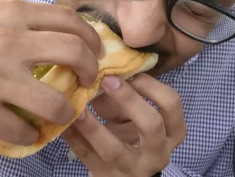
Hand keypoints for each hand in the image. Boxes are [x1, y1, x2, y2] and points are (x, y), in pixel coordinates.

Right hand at [0, 0, 102, 145]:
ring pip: (56, 102)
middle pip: (75, 53)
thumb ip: (25, 25)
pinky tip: (27, 132)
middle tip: (88, 83)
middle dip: (91, 72)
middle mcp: (8, 41)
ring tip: (61, 115)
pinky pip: (23, 131)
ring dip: (66, 113)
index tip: (96, 54)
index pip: (70, 20)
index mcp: (12, 13)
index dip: (92, 39)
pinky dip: (32, 135)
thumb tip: (67, 43)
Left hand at [62, 74, 185, 176]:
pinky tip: (63, 123)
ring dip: (92, 126)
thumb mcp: (134, 114)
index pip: (171, 103)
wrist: (123, 171)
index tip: (128, 70)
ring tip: (79, 108)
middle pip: (152, 125)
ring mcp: (132, 169)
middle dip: (128, 99)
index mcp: (171, 131)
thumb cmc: (130, 133)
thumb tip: (103, 67)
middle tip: (106, 80)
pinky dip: (74, 138)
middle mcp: (158, 152)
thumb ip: (124, 94)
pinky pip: (87, 157)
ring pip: (113, 149)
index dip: (151, 84)